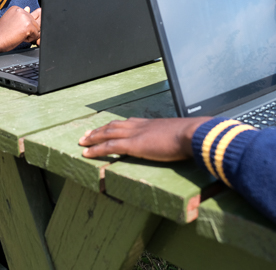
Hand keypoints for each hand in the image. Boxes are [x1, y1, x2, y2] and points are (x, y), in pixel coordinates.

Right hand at [0, 6, 40, 52]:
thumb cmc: (1, 32)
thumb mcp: (11, 20)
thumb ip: (21, 15)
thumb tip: (28, 8)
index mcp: (16, 8)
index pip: (29, 17)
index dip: (23, 26)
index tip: (14, 28)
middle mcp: (21, 10)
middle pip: (34, 22)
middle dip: (27, 30)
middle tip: (15, 33)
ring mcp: (25, 18)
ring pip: (36, 28)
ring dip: (29, 34)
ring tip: (17, 35)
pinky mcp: (28, 26)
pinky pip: (37, 35)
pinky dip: (30, 39)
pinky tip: (20, 38)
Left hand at [79, 117, 211, 160]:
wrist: (193, 134)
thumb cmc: (193, 137)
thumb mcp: (183, 136)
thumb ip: (177, 140)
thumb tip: (184, 145)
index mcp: (152, 123)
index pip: (129, 122)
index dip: (116, 125)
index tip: (108, 127)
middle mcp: (140, 125)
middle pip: (114, 125)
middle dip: (100, 130)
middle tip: (87, 134)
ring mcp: (135, 134)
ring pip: (108, 133)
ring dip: (93, 137)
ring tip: (82, 142)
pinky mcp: (134, 145)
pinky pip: (109, 147)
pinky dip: (96, 149)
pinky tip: (86, 154)